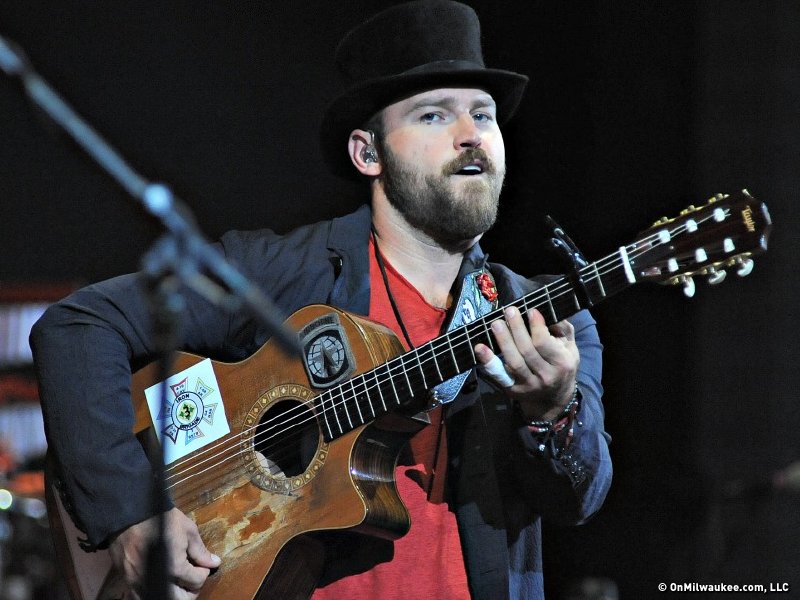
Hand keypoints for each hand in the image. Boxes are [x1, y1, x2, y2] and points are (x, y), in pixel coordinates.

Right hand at [109, 507, 220, 599]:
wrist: (128, 516)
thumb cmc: (160, 518)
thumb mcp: (187, 530)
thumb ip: (200, 551)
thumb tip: (214, 563)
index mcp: (174, 568)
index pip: (197, 581)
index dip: (203, 571)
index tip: (201, 563)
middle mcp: (157, 582)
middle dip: (191, 590)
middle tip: (192, 576)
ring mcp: (140, 586)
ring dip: (174, 594)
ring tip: (177, 580)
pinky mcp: (128, 584)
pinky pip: (143, 597)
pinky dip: (155, 593)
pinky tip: (160, 581)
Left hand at [475, 306, 578, 420]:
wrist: (553, 399)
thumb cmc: (561, 365)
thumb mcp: (570, 347)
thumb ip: (562, 329)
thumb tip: (546, 310)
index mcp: (561, 363)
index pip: (545, 344)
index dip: (536, 326)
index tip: (530, 310)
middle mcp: (545, 376)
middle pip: (527, 351)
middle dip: (517, 329)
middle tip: (509, 311)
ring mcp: (528, 384)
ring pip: (513, 362)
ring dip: (503, 341)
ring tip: (496, 323)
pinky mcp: (513, 389)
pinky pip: (499, 375)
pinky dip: (489, 362)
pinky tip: (480, 348)